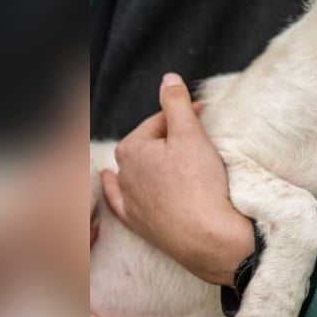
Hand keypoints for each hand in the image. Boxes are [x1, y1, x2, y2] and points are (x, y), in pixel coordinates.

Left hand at [101, 72, 253, 286]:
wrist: (207, 237)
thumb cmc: (200, 184)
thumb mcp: (191, 134)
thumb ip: (176, 102)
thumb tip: (168, 78)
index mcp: (132, 149)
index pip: (161, 120)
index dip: (186, 114)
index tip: (206, 114)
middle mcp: (123, 175)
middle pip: (151, 145)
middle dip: (172, 137)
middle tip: (200, 140)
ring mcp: (129, 201)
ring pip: (138, 170)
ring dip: (154, 162)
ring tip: (177, 161)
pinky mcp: (139, 223)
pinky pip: (121, 200)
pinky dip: (117, 189)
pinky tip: (109, 180)